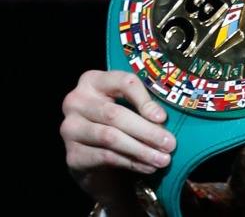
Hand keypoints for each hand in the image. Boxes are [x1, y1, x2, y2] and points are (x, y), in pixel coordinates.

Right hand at [60, 70, 175, 210]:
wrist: (95, 158)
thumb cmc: (119, 124)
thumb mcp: (129, 107)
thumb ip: (143, 106)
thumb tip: (161, 119)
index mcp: (93, 81)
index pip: (123, 82)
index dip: (144, 100)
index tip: (163, 118)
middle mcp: (76, 101)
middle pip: (115, 114)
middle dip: (147, 131)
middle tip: (170, 144)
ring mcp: (70, 129)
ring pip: (110, 138)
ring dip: (141, 150)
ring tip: (163, 159)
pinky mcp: (72, 155)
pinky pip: (105, 157)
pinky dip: (131, 162)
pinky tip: (148, 167)